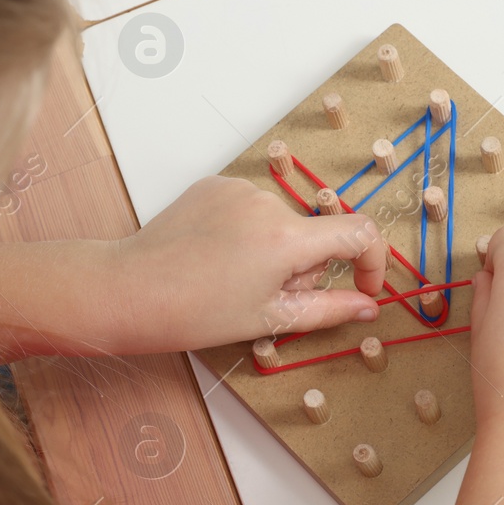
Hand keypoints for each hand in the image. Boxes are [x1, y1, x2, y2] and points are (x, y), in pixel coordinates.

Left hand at [116, 176, 387, 352]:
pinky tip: (217, 257)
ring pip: (282, 223)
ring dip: (274, 251)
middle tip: (266, 299)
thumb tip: (369, 306)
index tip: (364, 287)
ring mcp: (239, 189)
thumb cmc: (196, 312)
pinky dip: (247, 232)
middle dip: (304, 268)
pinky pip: (250, 208)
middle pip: (313, 235)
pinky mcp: (214, 185)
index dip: (373, 262)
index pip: (359, 232)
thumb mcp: (271, 319)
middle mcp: (268, 202)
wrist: (130, 290)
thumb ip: (330, 310)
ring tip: (234, 279)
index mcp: (288, 238)